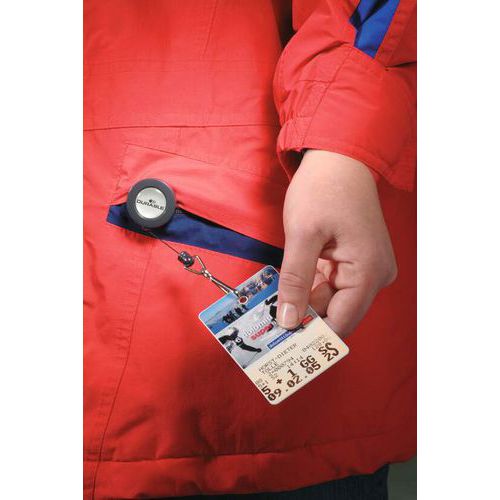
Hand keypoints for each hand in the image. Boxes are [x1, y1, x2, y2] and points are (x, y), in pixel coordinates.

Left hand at [277, 150, 396, 336]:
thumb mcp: (303, 235)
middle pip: (336, 313)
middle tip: (270, 328)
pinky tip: (287, 290)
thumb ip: (296, 280)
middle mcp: (374, 275)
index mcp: (369, 271)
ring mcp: (364, 268)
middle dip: (304, 319)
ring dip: (303, 303)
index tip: (282, 346)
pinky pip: (329, 284)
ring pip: (330, 300)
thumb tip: (289, 320)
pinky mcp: (353, 261)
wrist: (337, 159)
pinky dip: (308, 288)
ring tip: (274, 308)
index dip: (312, 336)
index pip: (342, 321)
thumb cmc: (323, 189)